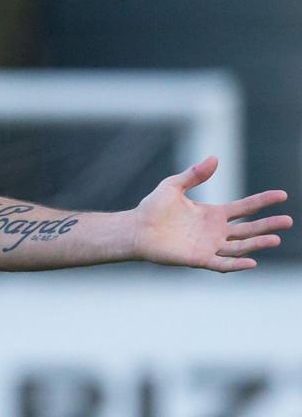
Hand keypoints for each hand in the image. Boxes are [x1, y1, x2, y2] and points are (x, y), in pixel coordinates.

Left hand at [133, 156, 290, 271]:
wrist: (135, 228)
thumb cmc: (153, 207)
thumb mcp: (174, 185)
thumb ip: (195, 174)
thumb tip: (215, 158)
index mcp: (212, 214)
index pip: (244, 208)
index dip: (262, 201)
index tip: (282, 195)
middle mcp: (215, 231)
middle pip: (248, 229)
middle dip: (268, 225)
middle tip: (288, 221)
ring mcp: (209, 246)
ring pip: (240, 246)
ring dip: (257, 244)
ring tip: (275, 238)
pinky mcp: (199, 259)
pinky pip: (222, 264)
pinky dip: (237, 264)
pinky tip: (252, 262)